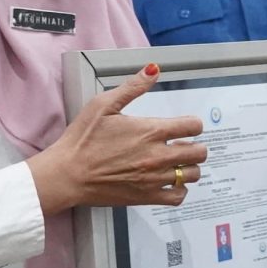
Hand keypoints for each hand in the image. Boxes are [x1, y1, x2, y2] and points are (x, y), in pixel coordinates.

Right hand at [28, 65, 206, 214]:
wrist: (67, 174)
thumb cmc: (82, 139)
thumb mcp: (103, 104)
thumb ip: (132, 87)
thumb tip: (153, 70)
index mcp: (151, 130)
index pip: (193, 126)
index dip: (192, 124)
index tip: (184, 126)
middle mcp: (157, 155)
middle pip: (199, 152)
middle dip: (195, 146)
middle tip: (182, 145)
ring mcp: (153, 179)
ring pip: (192, 174)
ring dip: (189, 167)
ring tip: (176, 163)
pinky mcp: (146, 197)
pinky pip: (178, 197)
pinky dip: (180, 190)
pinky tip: (170, 182)